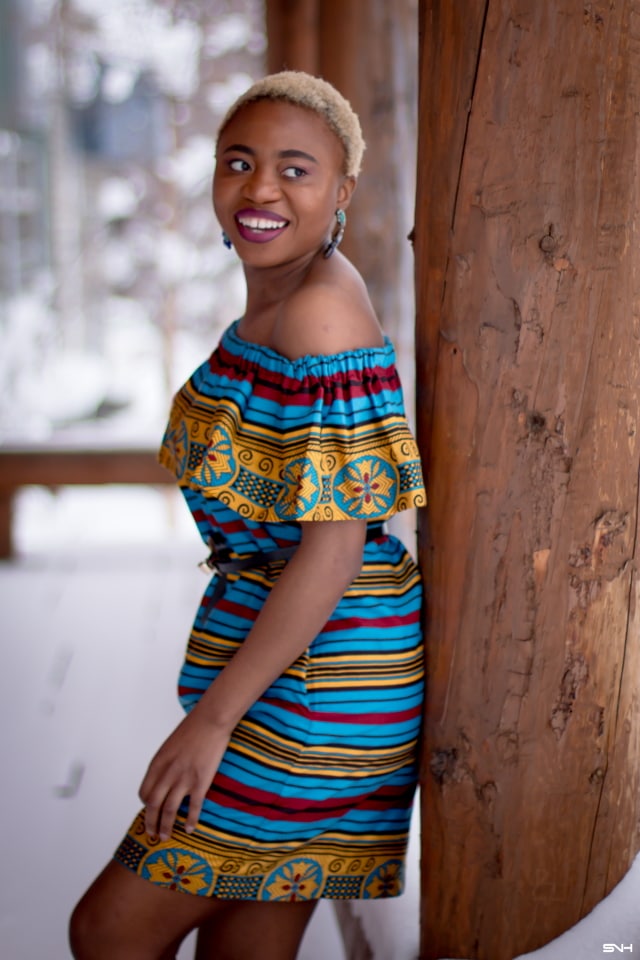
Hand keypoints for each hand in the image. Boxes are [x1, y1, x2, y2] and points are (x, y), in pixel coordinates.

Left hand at [139, 709, 229, 840]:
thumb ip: (165, 764)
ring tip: (165, 837)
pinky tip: (190, 830)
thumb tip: (165, 778)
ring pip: (169, 810)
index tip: (150, 812)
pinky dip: (191, 821)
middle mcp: (167, 773)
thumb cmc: (193, 729)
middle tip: (153, 834)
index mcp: (157, 763)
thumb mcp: (170, 745)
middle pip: (153, 805)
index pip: (144, 792)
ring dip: (166, 827)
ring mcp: (184, 779)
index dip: (145, 805)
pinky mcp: (200, 782)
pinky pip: (194, 807)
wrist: (210, 720)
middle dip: (151, 823)